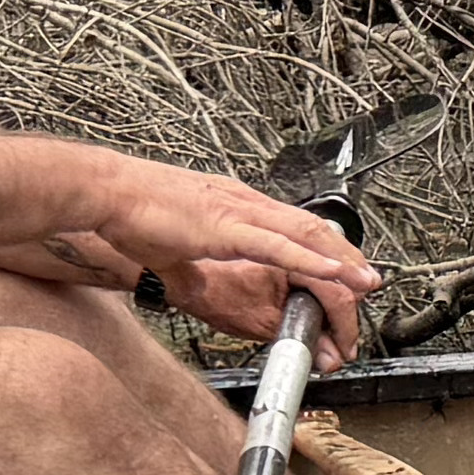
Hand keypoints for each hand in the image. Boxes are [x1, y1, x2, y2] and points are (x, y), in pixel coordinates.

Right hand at [70, 160, 378, 354]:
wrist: (105, 191)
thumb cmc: (129, 214)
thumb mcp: (169, 249)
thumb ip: (184, 266)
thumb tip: (185, 283)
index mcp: (235, 206)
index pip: (293, 226)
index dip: (323, 249)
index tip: (343, 269)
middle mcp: (245, 203)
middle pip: (310, 229)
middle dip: (343, 259)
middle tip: (368, 283)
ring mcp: (238, 212)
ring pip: (304, 235)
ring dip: (339, 261)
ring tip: (365, 282)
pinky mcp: (225, 227)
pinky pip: (278, 246)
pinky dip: (310, 260)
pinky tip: (334, 273)